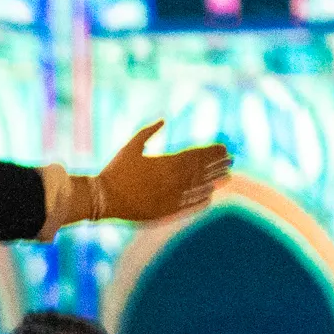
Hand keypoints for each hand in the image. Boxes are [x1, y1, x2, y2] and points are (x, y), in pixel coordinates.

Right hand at [83, 120, 230, 221]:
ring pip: (199, 188)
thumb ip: (148, 132)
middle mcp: (171, 180)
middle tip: (231, 160)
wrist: (102, 198)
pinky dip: (201, 200)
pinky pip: (189, 206)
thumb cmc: (114, 171)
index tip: (224, 148)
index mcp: (164, 163)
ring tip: (228, 176)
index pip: (195, 156)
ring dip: (214, 181)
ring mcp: (170, 198)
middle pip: (201, 171)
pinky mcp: (165, 213)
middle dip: (217, 164)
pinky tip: (210, 196)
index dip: (211, 152)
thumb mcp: (130, 146)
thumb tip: (163, 120)